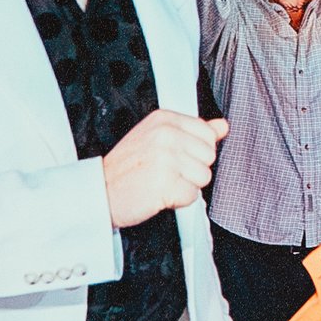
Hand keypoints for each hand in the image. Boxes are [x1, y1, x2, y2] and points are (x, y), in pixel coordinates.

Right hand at [101, 110, 228, 228]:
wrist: (98, 191)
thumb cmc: (126, 168)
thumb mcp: (158, 139)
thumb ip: (193, 131)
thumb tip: (222, 125)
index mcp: (164, 118)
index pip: (208, 133)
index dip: (195, 152)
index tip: (173, 157)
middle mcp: (166, 134)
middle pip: (209, 156)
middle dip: (192, 170)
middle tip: (164, 172)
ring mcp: (165, 157)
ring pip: (204, 177)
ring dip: (185, 186)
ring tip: (160, 183)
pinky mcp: (165, 182)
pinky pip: (192, 196)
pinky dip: (177, 201)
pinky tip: (158, 195)